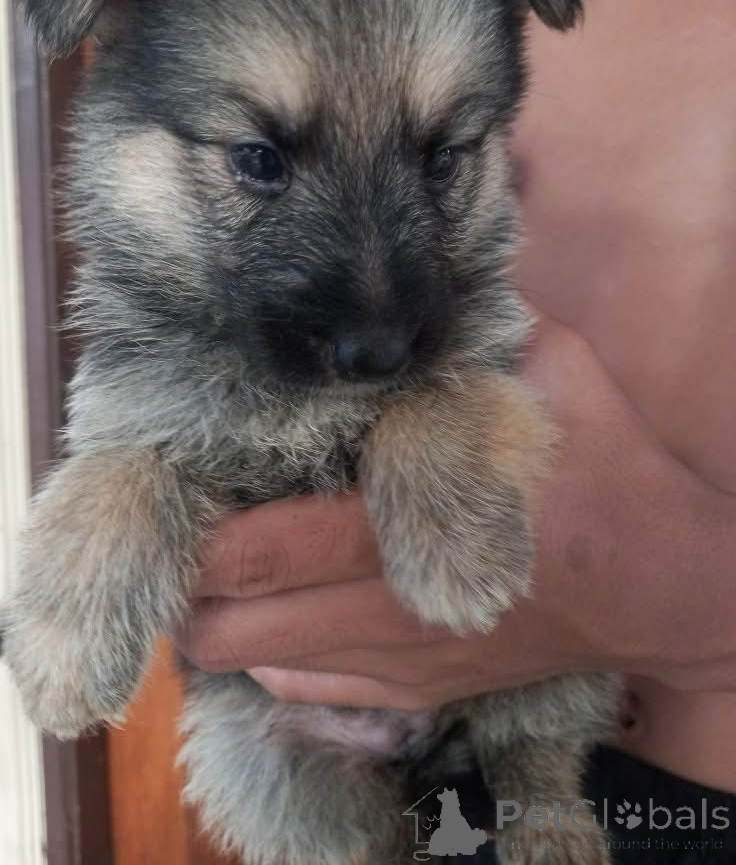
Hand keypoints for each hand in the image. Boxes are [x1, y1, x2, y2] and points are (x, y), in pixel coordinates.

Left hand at [175, 316, 735, 709]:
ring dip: (223, 619)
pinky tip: (282, 610)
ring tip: (224, 566)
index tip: (184, 487)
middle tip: (190, 524)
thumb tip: (408, 279)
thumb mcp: (553, 375)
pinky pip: (307, 695)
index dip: (201, 528)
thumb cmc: (611, 473)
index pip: (267, 547)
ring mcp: (402, 664)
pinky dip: (271, 656)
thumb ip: (474, 333)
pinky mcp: (420, 695)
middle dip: (190, 581)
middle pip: (239, 624)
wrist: (672, 588)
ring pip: (262, 667)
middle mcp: (393, 613)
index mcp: (418, 524)